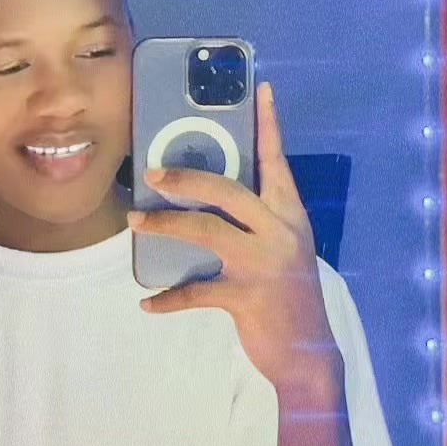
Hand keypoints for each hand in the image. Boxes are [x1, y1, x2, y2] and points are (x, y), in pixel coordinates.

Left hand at [128, 82, 341, 394]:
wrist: (310, 357)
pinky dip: (167, 299)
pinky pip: (195, 292)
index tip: (259, 88)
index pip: (277, 161)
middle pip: (227, 190)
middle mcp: (279, 232)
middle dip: (186, 178)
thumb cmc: (290, 297)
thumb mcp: (284, 250)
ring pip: (205, 231)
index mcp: (290, 216)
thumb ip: (258, 222)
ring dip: (164, 226)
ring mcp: (264, 264)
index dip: (267, 123)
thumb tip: (209, 196)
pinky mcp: (246, 297)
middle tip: (152, 173)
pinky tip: (147, 303)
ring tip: (135, 223)